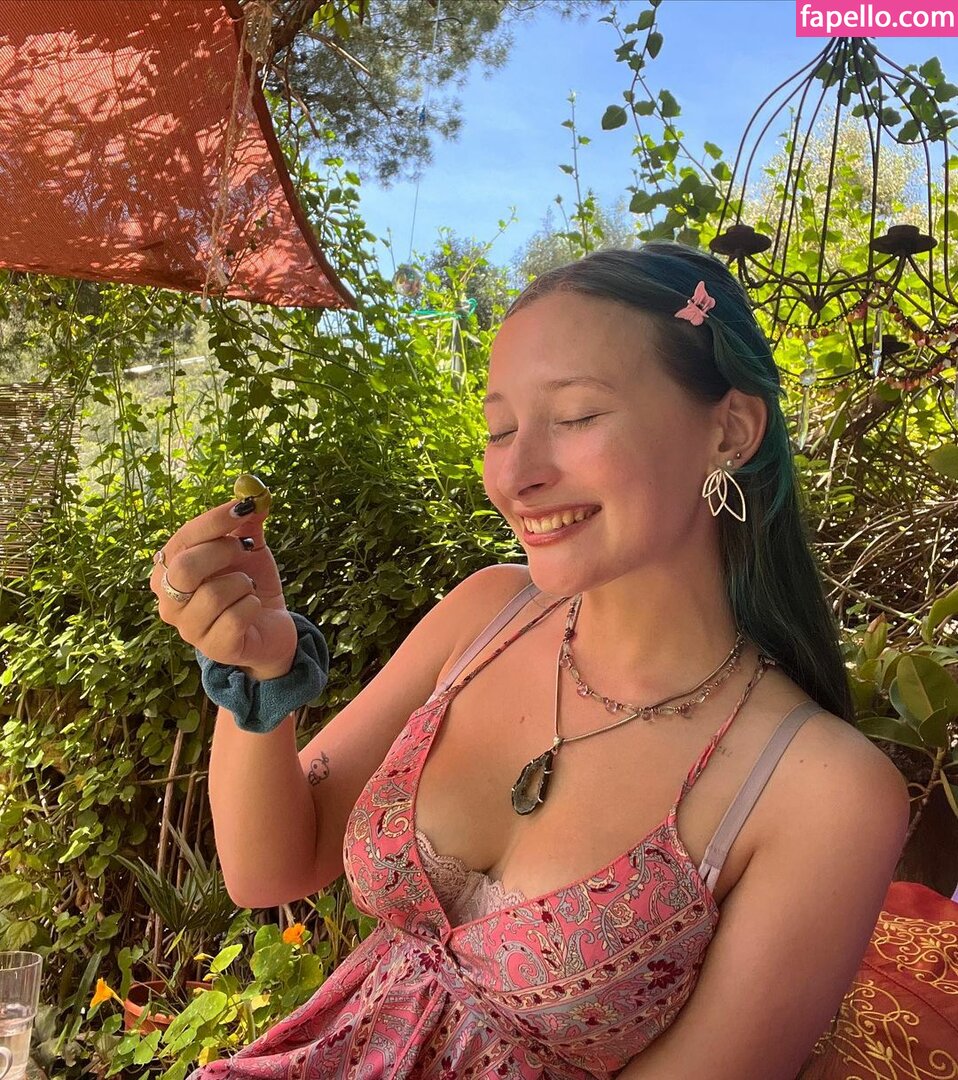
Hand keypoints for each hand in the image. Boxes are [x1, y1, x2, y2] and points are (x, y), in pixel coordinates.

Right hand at [150, 499, 296, 680]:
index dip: (214, 521)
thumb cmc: (248, 586)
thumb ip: (246, 522)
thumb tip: (251, 493)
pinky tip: (253, 609)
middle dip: (223, 551)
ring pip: (214, 592)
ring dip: (243, 583)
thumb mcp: (248, 549)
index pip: (183, 539)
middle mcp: (169, 602)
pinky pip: (236, 616)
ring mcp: (189, 629)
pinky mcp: (215, 648)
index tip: (244, 506)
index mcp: (168, 572)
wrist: (270, 629)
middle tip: (245, 549)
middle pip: (185, 567)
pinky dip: (253, 605)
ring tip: (247, 588)